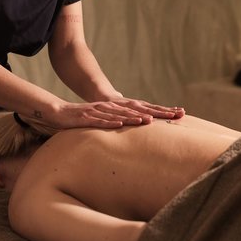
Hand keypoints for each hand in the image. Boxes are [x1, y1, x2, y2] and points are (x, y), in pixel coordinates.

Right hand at [21, 99, 184, 131]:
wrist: (58, 112)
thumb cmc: (85, 119)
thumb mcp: (108, 123)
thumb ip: (123, 125)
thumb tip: (138, 132)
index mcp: (120, 109)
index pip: (146, 109)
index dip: (163, 111)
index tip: (181, 114)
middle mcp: (113, 107)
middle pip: (139, 109)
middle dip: (157, 112)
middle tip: (176, 115)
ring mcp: (100, 111)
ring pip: (121, 113)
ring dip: (135, 117)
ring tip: (150, 121)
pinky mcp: (87, 116)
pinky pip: (100, 120)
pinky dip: (111, 122)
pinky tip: (121, 124)